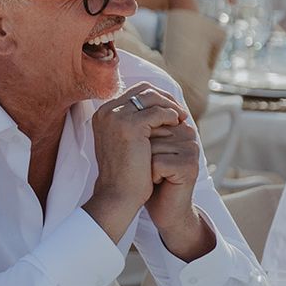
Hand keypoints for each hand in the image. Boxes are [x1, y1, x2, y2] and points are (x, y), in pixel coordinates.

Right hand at [83, 83, 183, 242]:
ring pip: (150, 97)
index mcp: (103, 113)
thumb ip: (131, 123)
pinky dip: (170, 115)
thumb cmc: (124, 173)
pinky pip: (157, 112)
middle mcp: (106, 111)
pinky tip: (177, 123)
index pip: (133, 92)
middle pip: (142, 89)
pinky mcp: (130, 126)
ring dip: (169, 105)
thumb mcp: (122, 142)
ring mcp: (116, 117)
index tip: (170, 108)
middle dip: (164, 97)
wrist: (117, 195)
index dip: (155, 97)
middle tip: (179, 110)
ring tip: (181, 117)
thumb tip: (154, 109)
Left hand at [145, 114, 216, 261]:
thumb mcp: (142, 143)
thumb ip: (139, 121)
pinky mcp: (189, 166)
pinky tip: (155, 181)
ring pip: (152, 144)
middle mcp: (187, 132)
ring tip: (150, 172)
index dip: (137, 134)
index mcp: (177, 124)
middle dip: (139, 147)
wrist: (161, 207)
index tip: (137, 150)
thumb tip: (118, 98)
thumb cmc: (147, 175)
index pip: (150, 113)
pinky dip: (150, 174)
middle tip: (144, 163)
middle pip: (149, 128)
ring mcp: (191, 149)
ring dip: (144, 161)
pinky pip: (158, 162)